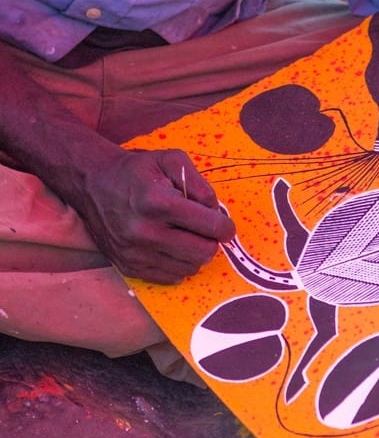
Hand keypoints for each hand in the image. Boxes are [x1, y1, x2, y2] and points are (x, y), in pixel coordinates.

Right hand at [75, 147, 235, 282]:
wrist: (93, 183)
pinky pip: (170, 277)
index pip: (209, 226)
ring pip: (189, 267)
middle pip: (202, 251)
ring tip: (188, 236)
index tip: (226, 226)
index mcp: (159, 203)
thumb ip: (199, 183)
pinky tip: (173, 247)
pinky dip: (179, 264)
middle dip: (212, 241)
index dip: (225, 227)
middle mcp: (146, 232)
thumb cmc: (137, 170)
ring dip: (196, 254)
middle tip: (207, 230)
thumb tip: (216, 211)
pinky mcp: (129, 266)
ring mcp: (136, 253)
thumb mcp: (171, 160)